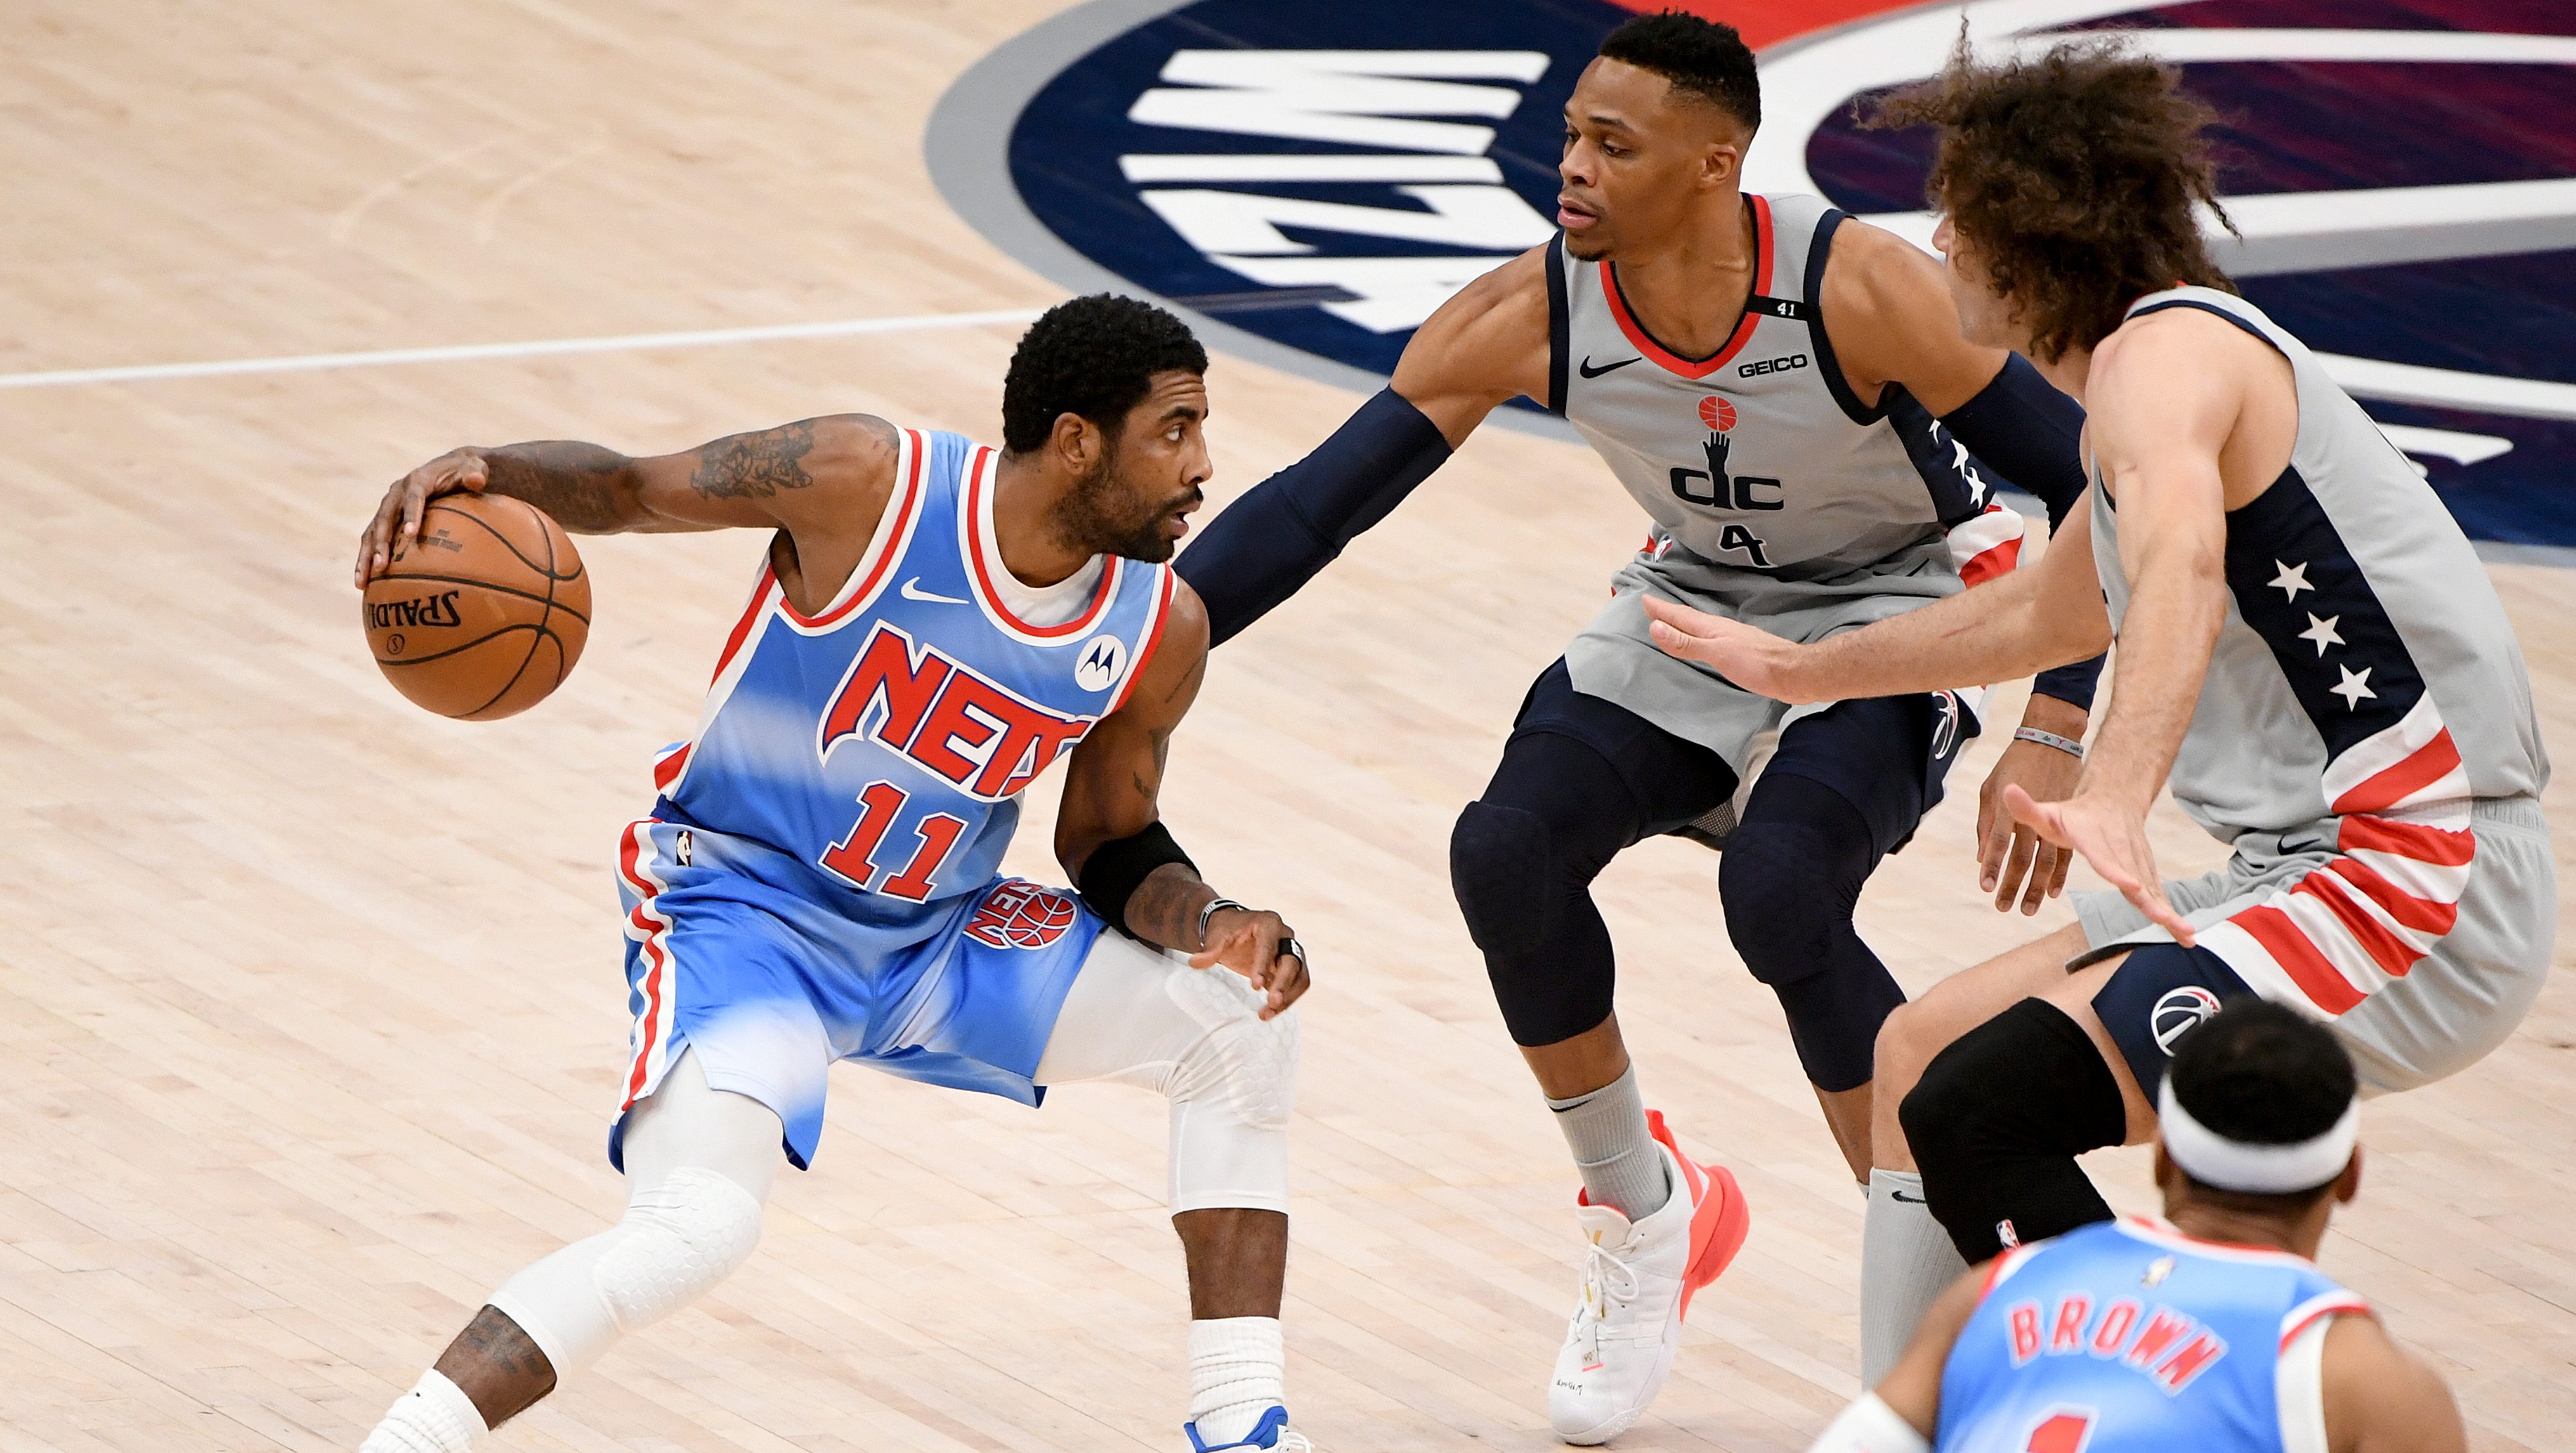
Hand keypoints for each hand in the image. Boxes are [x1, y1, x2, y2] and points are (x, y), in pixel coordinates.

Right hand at [356, 448, 487, 586]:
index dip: (411, 514)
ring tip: (362, 582)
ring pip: (371, 533)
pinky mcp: (386, 520)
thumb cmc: (465, 471)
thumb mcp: (474, 468)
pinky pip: (372, 541)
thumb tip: (477, 480)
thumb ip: (475, 474)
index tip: (411, 534)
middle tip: (381, 566)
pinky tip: (365, 584)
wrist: (449, 468)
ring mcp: (388, 508)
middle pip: (385, 519)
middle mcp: (397, 494)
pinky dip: (367, 560)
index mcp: (417, 481)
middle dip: (381, 542)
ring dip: (367, 556)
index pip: (413, 497)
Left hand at [1191, 906, 1310, 1020]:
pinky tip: (1270, 1013)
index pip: (1270, 946)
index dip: (1264, 965)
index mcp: (1269, 923)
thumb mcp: (1217, 937)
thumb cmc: (1226, 931)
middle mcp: (1285, 936)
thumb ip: (1209, 950)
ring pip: (1300, 976)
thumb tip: (1194, 962)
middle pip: (1293, 961)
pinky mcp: (1292, 969)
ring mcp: (1292, 952)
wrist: (1234, 931)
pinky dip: (1287, 1001)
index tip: (1255, 986)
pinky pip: (1297, 986)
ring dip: (1288, 997)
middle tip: (1272, 1002)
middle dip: (1284, 983)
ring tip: (1268, 1013)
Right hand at [1641, 595, 1820, 702]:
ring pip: (1701, 627)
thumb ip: (1686, 643)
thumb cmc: (1756, 664)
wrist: (1794, 673)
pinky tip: (1704, 641)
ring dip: (1684, 624)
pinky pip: (1711, 638)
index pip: (1680, 615)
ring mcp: (1733, 638)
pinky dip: (1699, 636)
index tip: (1645, 599)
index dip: (1661, 609)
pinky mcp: (1742, 650)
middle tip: (1653, 607)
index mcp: (1712, 628)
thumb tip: (1655, 627)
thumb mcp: (1716, 653)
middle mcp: (1721, 629)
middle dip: (1669, 613)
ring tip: (1673, 621)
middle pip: (1689, 618)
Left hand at [1978, 737, 2083, 913]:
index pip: (1998, 844)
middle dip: (2012, 886)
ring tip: (2027, 909)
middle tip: (2004, 908)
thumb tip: (1982, 857)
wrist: (2051, 741)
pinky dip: (2060, 875)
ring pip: (2046, 862)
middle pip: (2022, 859)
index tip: (1986, 888)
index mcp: (2008, 808)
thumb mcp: (1990, 788)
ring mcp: (2053, 819)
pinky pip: (2066, 854)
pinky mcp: (2070, 820)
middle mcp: (2031, 816)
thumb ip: (1985, 823)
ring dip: (2036, 888)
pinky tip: (2053, 892)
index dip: (1992, 867)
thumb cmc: (2013, 764)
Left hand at [2002, 783, 2192, 944]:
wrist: (2115, 799)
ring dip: (2170, 913)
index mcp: (2096, 839)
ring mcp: (2138, 864)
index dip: (2118, 872)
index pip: (2106, 858)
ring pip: (2155, 890)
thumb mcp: (2048, 812)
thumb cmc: (2075, 813)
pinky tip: (2186, 936)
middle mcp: (2123, 852)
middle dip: (2152, 902)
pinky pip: (2160, 896)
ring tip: (2185, 933)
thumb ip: (2027, 809)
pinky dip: (2173, 915)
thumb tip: (2007, 791)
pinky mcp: (2147, 874)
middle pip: (2138, 879)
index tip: (2132, 886)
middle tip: (2165, 919)